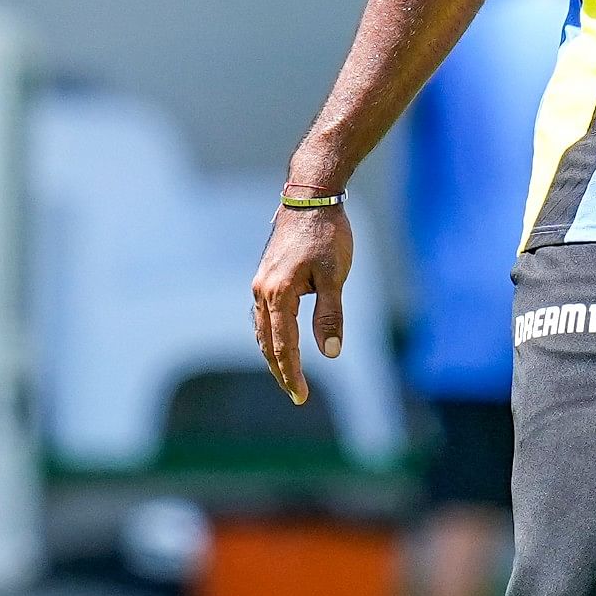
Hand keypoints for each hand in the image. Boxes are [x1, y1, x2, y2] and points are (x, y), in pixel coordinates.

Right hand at [251, 198, 355, 403]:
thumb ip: (330, 315)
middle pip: (267, 343)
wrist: (310, 198)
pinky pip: (262, 316)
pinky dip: (269, 335)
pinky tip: (278, 342)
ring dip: (273, 355)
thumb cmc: (326, 235)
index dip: (292, 374)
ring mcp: (260, 284)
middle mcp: (262, 291)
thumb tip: (329, 353)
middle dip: (281, 371)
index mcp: (278, 294)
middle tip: (296, 395)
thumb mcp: (334, 276)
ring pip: (262, 330)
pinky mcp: (265, 277)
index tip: (301, 397)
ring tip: (287, 375)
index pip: (283, 346)